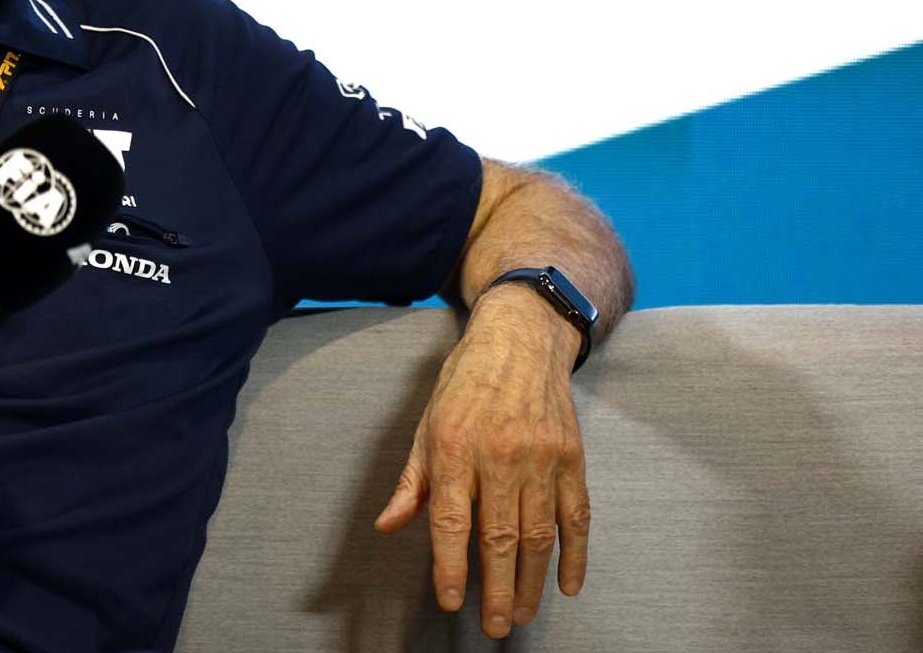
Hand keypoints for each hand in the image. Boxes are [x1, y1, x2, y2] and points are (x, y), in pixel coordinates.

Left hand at [372, 286, 591, 637]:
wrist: (520, 340)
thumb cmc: (464, 384)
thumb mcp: (426, 425)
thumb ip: (411, 483)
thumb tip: (387, 527)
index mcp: (455, 448)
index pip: (450, 521)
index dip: (449, 566)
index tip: (452, 600)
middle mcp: (500, 455)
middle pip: (499, 536)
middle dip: (495, 588)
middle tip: (494, 626)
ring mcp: (541, 457)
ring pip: (539, 534)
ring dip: (531, 581)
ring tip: (521, 614)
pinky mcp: (572, 457)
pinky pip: (577, 516)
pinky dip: (574, 554)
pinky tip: (567, 585)